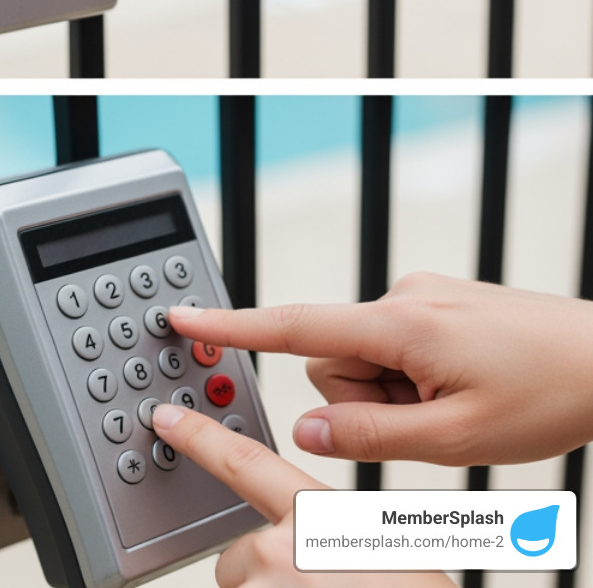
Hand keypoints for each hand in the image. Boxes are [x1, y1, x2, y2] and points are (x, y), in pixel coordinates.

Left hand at [151, 403, 452, 587]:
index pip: (243, 462)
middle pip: (242, 556)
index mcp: (319, 516)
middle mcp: (280, 549)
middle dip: (269, 575)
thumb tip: (305, 541)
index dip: (200, 437)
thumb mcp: (384, 552)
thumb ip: (332, 535)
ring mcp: (263, 587)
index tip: (166, 418)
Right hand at [170, 272, 592, 465]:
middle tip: (429, 418)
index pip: (292, 325)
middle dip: (365, 399)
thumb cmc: (551, 392)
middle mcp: (402, 297)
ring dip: (394, 391)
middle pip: (333, 360)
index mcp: (399, 323)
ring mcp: (422, 297)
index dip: (230, 326)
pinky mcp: (438, 303)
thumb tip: (306, 430)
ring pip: (365, 359)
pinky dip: (415, 376)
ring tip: (455, 403)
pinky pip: (395, 347)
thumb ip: (368, 435)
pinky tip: (464, 387)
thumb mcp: (455, 438)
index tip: (182, 316)